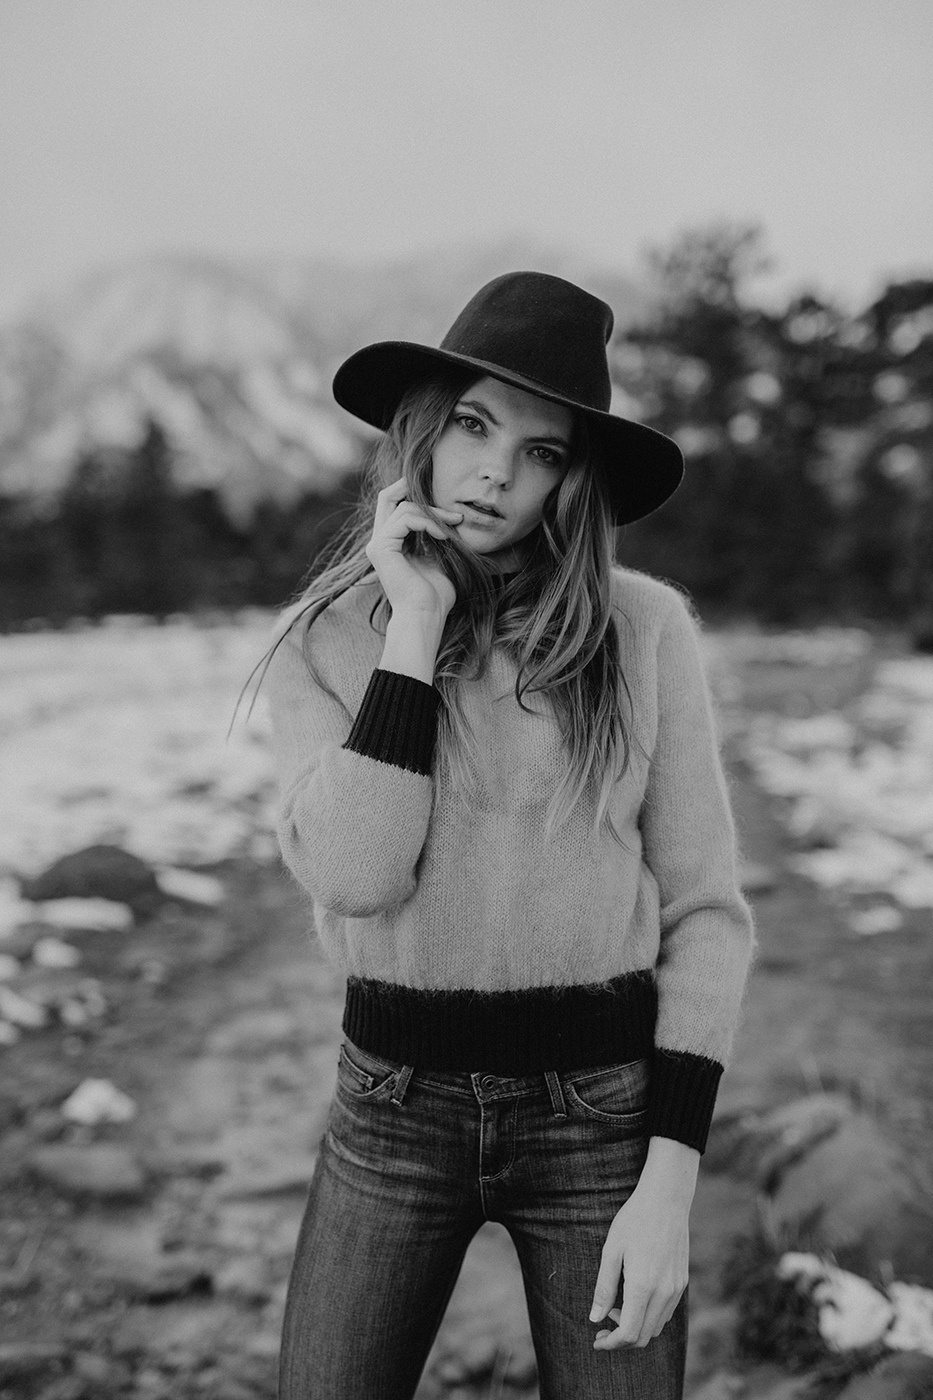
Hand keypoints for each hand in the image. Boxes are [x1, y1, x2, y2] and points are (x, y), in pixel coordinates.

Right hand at [365, 478, 462, 621]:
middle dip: (412, 487)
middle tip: (440, 487)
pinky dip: (428, 522)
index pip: (395, 505)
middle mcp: (379, 541)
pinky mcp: (381, 548)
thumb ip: (435, 535)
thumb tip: (449, 514)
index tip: (444, 501)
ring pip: (403, 507)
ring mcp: (377, 544)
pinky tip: (443, 535)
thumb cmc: (436, 594)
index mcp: (390, 543)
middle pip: (388, 497)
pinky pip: (405, 518)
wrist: (426, 615)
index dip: (414, 494)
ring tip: (453, 525)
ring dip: (433, 512)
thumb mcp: (438, 557)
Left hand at [589, 1139, 696, 1349]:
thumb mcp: (611, 1251)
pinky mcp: (682, 1283)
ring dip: (635, 1328)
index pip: (628, 1334)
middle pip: (643, 1337)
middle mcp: (663, 1293)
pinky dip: (649, 1317)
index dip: (611, 1343)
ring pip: (656, 1328)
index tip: (597, 1339)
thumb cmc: (634, 1221)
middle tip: (602, 1326)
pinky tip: (635, 1298)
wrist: (666, 1200)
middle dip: (620, 1340)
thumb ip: (604, 1287)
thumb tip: (595, 1318)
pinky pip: (666, 1313)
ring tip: (617, 1308)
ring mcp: (676, 1289)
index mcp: (643, 1287)